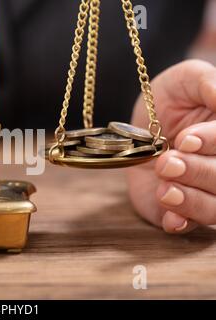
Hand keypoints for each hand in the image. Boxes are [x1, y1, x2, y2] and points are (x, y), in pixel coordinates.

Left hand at [128, 60, 215, 233]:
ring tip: (165, 188)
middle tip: (167, 162)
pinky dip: (181, 222)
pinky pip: (189, 225)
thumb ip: (209, 83)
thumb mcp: (188, 78)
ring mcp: (205, 191)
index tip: (185, 138)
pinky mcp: (180, 209)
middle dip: (198, 172)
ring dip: (191, 201)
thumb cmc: (168, 98)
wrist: (136, 127)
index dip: (214, 142)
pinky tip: (170, 216)